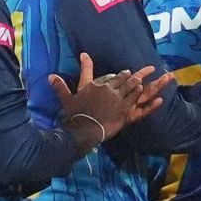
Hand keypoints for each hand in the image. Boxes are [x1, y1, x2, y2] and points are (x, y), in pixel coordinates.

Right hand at [49, 55, 168, 148]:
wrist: (83, 129)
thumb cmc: (74, 115)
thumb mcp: (67, 98)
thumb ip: (61, 86)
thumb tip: (50, 76)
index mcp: (96, 85)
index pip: (110, 76)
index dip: (118, 75)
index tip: (123, 73)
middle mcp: (108, 89)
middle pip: (123, 79)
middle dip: (132, 75)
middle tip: (142, 71)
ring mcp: (118, 98)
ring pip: (132, 87)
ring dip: (139, 83)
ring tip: (145, 80)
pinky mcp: (125, 109)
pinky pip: (137, 100)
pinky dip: (144, 95)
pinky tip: (149, 93)